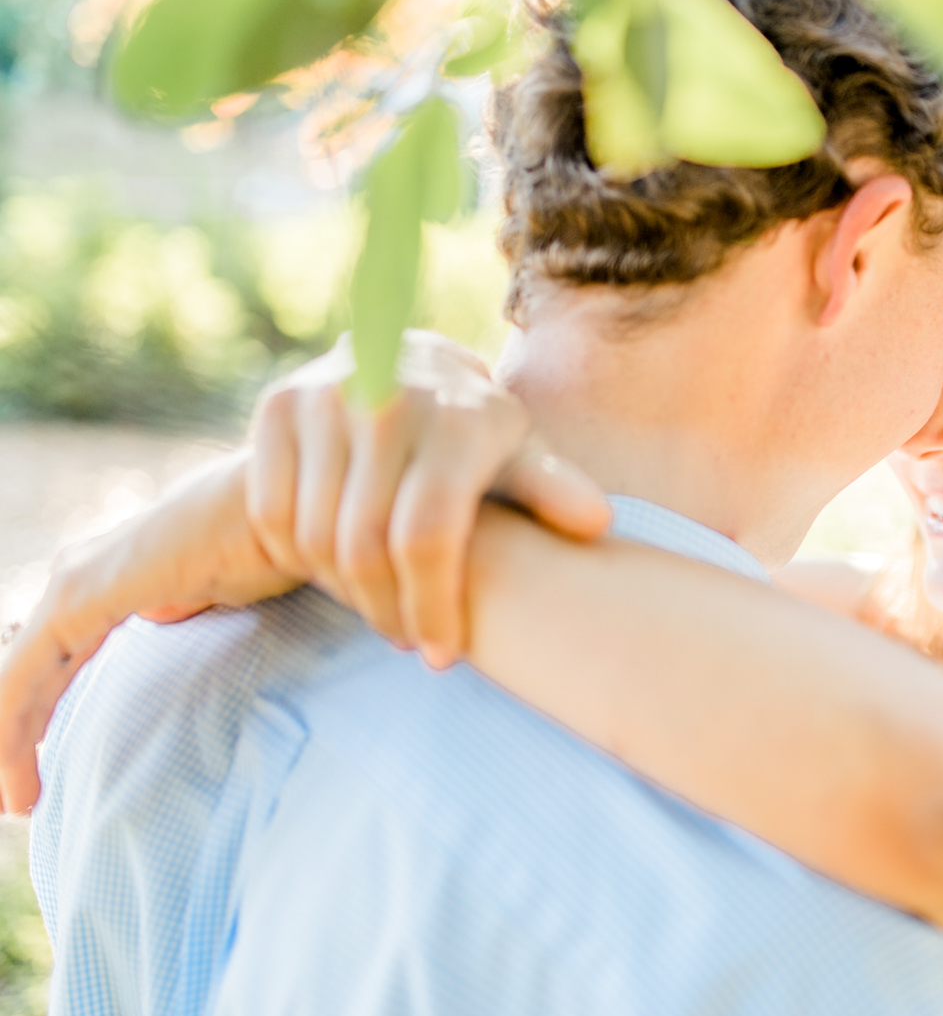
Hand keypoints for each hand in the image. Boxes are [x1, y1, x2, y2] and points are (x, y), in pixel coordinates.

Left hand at [0, 454, 298, 813]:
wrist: (315, 506)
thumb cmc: (299, 541)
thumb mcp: (239, 590)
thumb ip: (202, 605)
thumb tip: (177, 623)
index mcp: (125, 572)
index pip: (63, 654)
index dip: (43, 713)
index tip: (45, 781)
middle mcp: (91, 571)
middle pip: (32, 666)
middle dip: (16, 730)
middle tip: (19, 801)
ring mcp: (83, 577)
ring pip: (18, 675)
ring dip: (7, 740)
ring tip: (19, 805)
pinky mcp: (84, 592)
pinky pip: (28, 670)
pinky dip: (11, 725)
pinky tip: (23, 785)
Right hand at [247, 331, 610, 669]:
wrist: (408, 361)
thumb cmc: (476, 430)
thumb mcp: (521, 454)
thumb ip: (552, 489)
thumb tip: (596, 522)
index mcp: (458, 420)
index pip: (428, 538)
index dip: (432, 606)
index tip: (443, 654)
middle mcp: (388, 399)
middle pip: (366, 546)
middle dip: (388, 611)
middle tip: (407, 639)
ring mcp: (326, 398)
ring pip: (317, 535)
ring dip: (344, 592)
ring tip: (378, 610)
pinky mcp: (280, 405)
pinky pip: (273, 512)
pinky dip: (298, 557)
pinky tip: (334, 574)